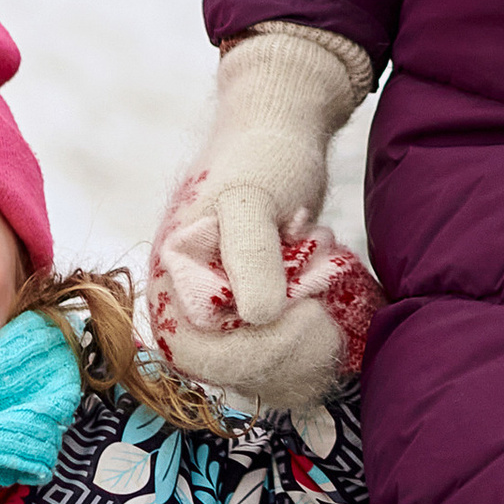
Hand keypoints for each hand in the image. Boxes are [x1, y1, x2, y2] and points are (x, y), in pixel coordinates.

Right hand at [149, 26, 381, 410]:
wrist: (281, 134)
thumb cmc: (258, 158)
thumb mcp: (250, 199)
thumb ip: (250, 256)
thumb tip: (259, 318)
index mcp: (172, 285)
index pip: (199, 354)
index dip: (254, 352)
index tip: (305, 318)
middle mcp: (192, 310)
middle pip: (236, 369)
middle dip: (290, 343)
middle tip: (325, 297)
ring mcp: (228, 316)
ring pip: (268, 369)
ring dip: (308, 340)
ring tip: (324, 280)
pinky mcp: (261, 317)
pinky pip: (287, 354)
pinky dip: (316, 339)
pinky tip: (331, 298)